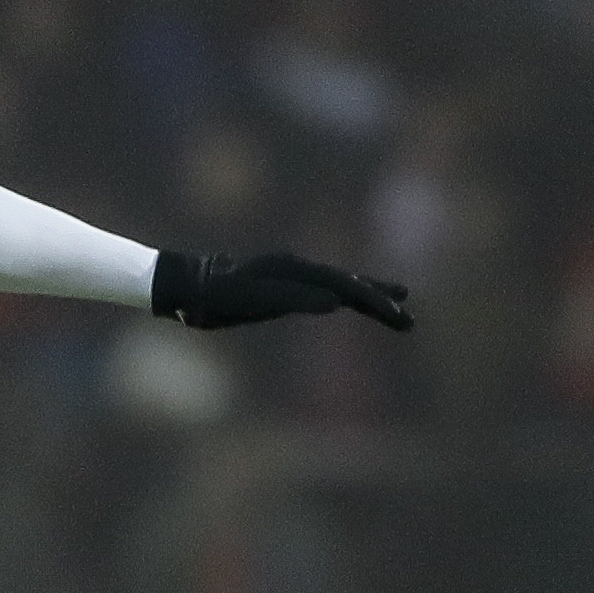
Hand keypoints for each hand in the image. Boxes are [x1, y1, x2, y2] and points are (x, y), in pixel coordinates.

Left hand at [152, 248, 412, 331]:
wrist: (184, 286)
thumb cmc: (213, 297)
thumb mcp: (250, 301)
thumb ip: (290, 299)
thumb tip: (333, 302)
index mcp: (295, 272)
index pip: (347, 287)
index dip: (374, 302)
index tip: (398, 317)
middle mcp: (298, 269)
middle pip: (350, 284)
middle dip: (380, 302)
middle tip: (409, 322)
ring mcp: (290, 277)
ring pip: (339, 286)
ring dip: (369, 298)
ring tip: (397, 307)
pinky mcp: (282, 287)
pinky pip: (322, 292)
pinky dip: (345, 298)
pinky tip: (350, 305)